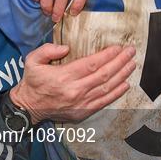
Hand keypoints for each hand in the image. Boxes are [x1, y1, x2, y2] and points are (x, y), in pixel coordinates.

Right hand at [10, 43, 134, 123]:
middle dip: (120, 62)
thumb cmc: (32, 81)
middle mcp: (75, 90)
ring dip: (122, 75)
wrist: (28, 107)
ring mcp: (80, 103)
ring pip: (107, 88)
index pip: (91, 64)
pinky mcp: (83, 112)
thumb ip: (47, 50)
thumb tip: (66, 48)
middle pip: (103, 75)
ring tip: (132, 64)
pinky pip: (104, 102)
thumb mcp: (32, 60)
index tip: (118, 47)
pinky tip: (125, 84)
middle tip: (131, 52)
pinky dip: (116, 93)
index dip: (107, 55)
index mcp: (63, 77)